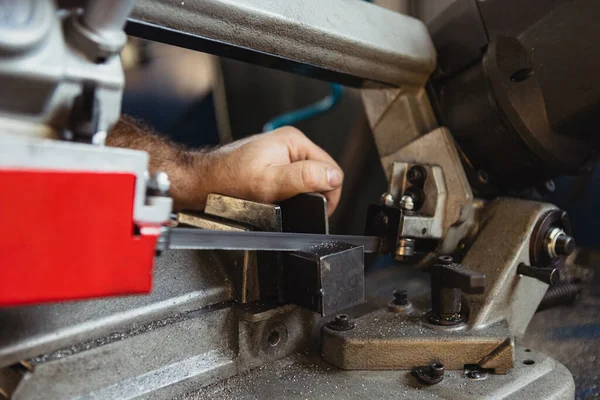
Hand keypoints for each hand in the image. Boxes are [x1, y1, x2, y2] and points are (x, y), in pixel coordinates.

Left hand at [181, 127, 343, 214]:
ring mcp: (281, 154)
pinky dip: (288, 193)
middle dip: (312, 194)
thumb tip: (333, 177)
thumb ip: (305, 178)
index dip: (328, 193)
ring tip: (283, 202)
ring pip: (307, 179)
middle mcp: (289, 144)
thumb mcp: (270, 182)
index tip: (318, 209)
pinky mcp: (273, 164)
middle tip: (294, 206)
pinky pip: (293, 181)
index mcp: (294, 141)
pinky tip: (276, 198)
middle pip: (320, 174)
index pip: (331, 169)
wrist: (202, 183)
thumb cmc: (228, 181)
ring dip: (300, 195)